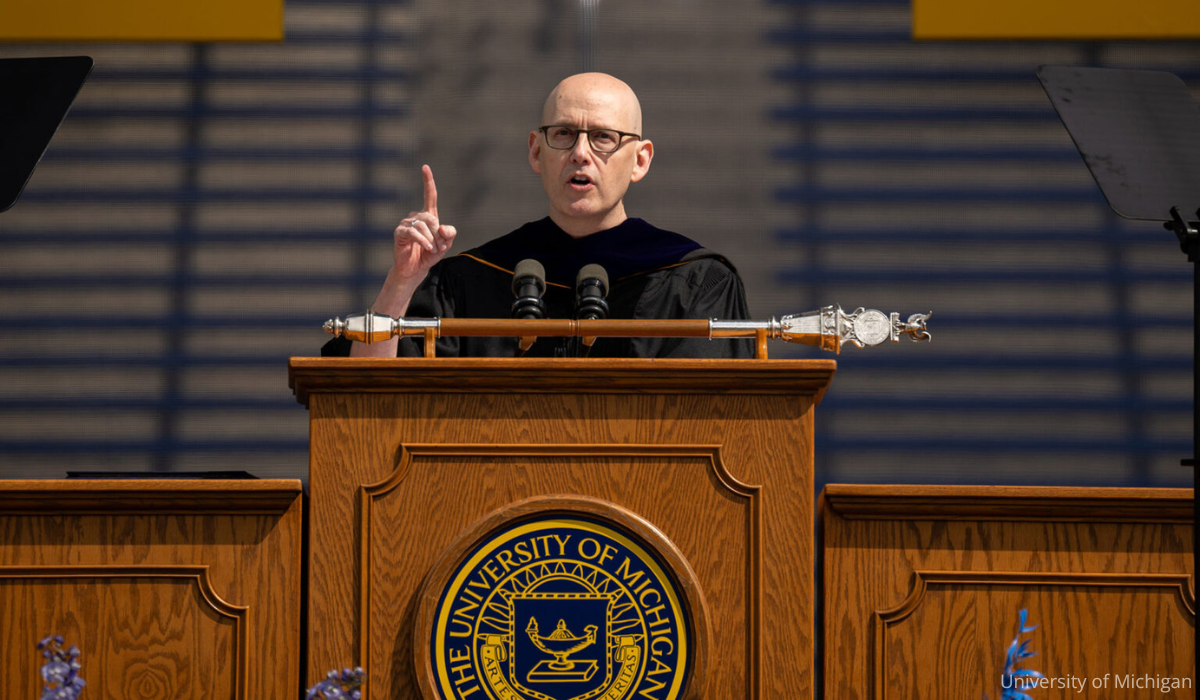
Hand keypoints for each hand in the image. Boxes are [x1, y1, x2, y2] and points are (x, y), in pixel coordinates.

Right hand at [392, 164, 456, 281]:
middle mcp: (416, 217)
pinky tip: (427, 248)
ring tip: (432, 250)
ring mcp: (406, 224)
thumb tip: (442, 227)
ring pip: (424, 225)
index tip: (425, 167)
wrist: (415, 269)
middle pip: (432, 218)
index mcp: (428, 216)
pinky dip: (423, 241)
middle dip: (439, 234)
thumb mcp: (446, 244)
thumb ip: (450, 234)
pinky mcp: (400, 233)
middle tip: (440, 247)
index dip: (428, 181)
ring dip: (432, 240)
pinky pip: (413, 232)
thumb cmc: (430, 254)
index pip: (429, 195)